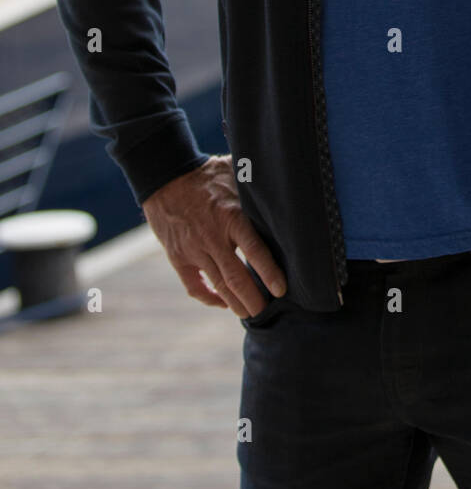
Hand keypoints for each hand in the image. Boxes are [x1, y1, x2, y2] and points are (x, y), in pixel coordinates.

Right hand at [141, 154, 285, 316]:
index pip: (254, 250)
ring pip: (218, 286)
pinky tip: (222, 302)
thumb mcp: (235, 175)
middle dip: (253, 299)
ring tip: (249, 313)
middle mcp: (212, 237)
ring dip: (235, 303)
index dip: (269, 273)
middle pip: (236, 277)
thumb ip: (256, 190)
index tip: (281, 290)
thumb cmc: (208, 175)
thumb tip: (287, 191)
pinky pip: (194, 286)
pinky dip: (209, 298)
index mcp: (231, 216)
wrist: (165, 177)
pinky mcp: (178, 257)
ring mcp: (193, 250)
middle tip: (266, 310)